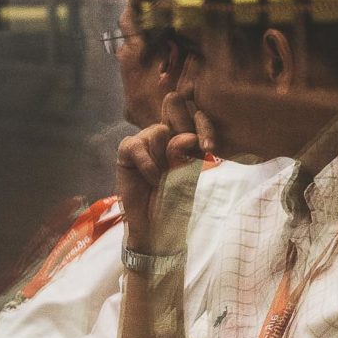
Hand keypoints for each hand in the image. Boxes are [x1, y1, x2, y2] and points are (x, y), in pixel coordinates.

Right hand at [116, 90, 205, 251]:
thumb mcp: (186, 177)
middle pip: (174, 111)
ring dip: (162, 159)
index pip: (196, 114)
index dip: (203, 124)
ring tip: (162, 179)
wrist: (156, 226)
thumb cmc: (175, 203)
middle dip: (181, 137)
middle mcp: (166, 135)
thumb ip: (184, 154)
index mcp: (187, 138)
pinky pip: (136, 145)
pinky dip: (147, 165)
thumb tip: (184, 136)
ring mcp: (146, 140)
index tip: (209, 147)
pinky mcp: (128, 150)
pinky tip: (152, 180)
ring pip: (158, 132)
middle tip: (181, 164)